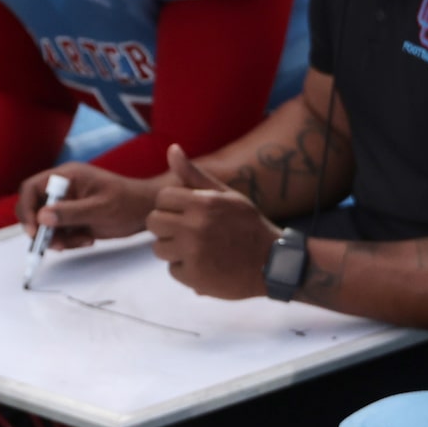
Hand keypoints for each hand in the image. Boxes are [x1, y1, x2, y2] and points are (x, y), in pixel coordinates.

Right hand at [18, 160, 163, 249]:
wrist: (147, 211)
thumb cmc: (128, 203)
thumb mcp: (100, 209)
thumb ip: (71, 212)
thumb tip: (41, 217)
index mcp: (66, 176)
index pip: (31, 188)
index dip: (26, 208)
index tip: (35, 231)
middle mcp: (62, 188)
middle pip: (34, 207)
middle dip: (41, 228)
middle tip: (55, 244)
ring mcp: (67, 204)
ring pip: (45, 224)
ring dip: (58, 238)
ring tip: (83, 240)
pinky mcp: (73, 218)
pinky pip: (59, 232)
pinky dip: (69, 241)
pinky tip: (88, 239)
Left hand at [147, 146, 276, 300]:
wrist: (274, 263)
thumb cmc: (248, 225)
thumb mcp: (226, 195)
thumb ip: (194, 175)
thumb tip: (171, 148)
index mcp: (202, 203)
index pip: (162, 199)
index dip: (172, 206)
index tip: (188, 213)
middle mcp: (195, 227)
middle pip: (154, 223)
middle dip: (166, 227)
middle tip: (188, 233)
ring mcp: (193, 253)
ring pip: (159, 249)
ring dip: (173, 250)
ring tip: (198, 250)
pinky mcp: (195, 278)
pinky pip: (173, 271)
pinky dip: (186, 271)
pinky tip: (206, 266)